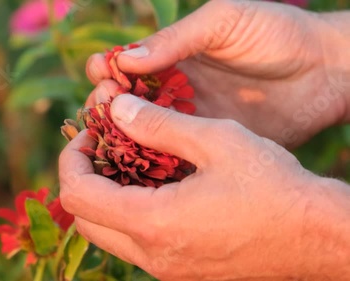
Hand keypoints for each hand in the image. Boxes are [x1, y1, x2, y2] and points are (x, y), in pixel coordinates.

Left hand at [59, 94, 349, 279]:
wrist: (316, 236)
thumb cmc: (273, 186)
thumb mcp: (216, 140)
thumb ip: (158, 124)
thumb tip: (117, 109)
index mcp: (153, 224)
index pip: (78, 194)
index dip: (72, 157)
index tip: (88, 131)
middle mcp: (152, 255)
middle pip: (85, 219)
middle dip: (83, 177)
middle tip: (102, 145)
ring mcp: (166, 268)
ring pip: (108, 234)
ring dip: (104, 196)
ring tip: (125, 160)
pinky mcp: (181, 270)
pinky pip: (134, 242)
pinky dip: (127, 212)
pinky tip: (152, 185)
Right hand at [85, 0, 349, 147]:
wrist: (325, 70)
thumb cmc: (275, 33)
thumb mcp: (222, 21)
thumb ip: (175, 39)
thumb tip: (125, 58)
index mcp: (173, 56)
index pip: (127, 64)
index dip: (108, 69)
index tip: (103, 74)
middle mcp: (175, 89)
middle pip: (127, 100)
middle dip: (108, 102)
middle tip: (104, 106)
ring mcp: (190, 118)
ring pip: (144, 130)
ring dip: (123, 133)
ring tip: (111, 135)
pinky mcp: (209, 144)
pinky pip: (172, 152)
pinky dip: (151, 158)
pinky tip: (136, 163)